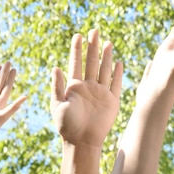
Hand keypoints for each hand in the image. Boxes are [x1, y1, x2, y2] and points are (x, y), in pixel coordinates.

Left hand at [51, 30, 122, 148]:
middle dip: (92, 46)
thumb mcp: (57, 105)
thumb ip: (57, 87)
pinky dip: (117, 73)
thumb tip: (55, 67)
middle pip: (91, 62)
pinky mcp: (111, 100)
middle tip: (94, 31)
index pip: (76, 63)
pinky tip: (118, 62)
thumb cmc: (67, 126)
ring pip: (104, 70)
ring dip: (106, 56)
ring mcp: (101, 92)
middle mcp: (88, 87)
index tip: (77, 35)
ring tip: (107, 42)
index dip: (76, 49)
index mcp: (74, 87)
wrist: (82, 142)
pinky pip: (115, 84)